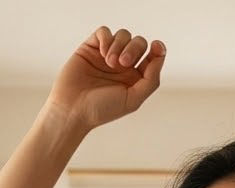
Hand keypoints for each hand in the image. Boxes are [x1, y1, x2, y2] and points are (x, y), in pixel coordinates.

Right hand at [47, 27, 165, 132]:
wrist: (73, 109)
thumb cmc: (102, 109)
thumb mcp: (133, 99)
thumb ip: (151, 79)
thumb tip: (160, 55)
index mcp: (135, 78)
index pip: (152, 57)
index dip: (157, 49)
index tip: (157, 47)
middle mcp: (123, 66)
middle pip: (139, 43)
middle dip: (134, 49)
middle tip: (123, 63)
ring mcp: (107, 55)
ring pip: (123, 35)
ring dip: (119, 45)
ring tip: (109, 63)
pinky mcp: (91, 48)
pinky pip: (104, 32)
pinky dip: (106, 39)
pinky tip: (102, 54)